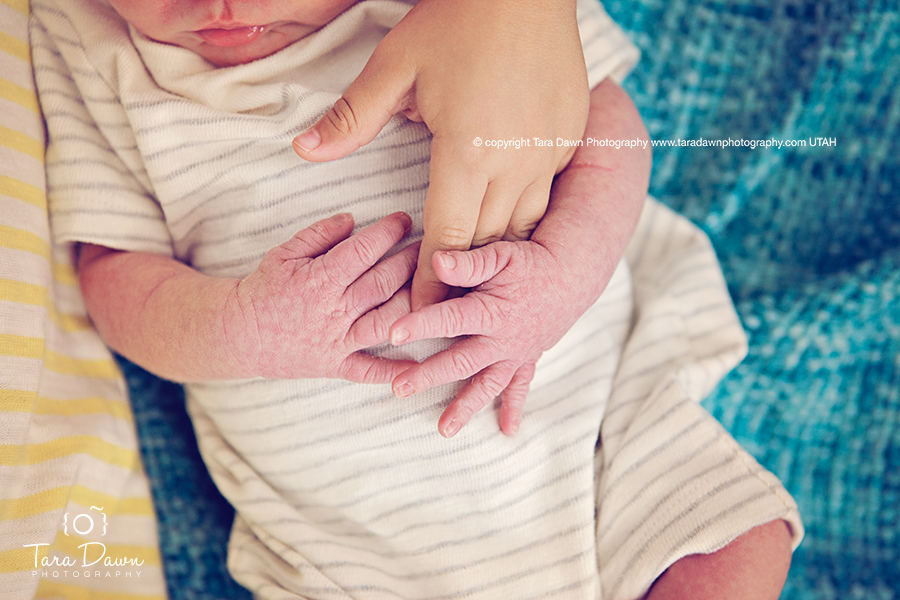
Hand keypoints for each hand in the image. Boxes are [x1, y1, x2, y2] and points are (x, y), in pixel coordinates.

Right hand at [225, 212, 419, 381]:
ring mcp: (337, 341)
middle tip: (430, 247)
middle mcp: (333, 311)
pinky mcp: (336, 365)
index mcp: (319, 280)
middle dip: (410, 262)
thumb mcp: (283, 254)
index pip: (363, 251)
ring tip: (432, 288)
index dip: (388, 232)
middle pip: (384, 284)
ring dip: (414, 304)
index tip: (405, 219)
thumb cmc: (263, 290)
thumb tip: (352, 218)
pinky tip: (419, 363)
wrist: (237, 335)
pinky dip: (394, 370)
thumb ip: (318, 234)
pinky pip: (368, 370)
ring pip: (386, 322)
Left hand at [292, 0, 588, 309]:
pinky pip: (546, 197)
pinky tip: (507, 226)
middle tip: (441, 313)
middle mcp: (515, 164)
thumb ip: (353, 118)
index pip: (447, 240)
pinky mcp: (568, 140)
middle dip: (462, 281)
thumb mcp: (396, 64)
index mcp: (468, 153)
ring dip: (495, 254)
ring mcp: (549, 153)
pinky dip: (523, 219)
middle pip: (487, 243)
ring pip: (522, 227)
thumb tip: (304, 150)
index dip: (430, 283)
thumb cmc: (458, 19)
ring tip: (475, 281)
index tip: (417, 317)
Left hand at [384, 79, 652, 437]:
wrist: (569, 276)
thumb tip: (436, 258)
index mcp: (491, 310)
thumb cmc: (530, 262)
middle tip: (398, 388)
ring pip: (487, 384)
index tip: (393, 334)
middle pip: (461, 361)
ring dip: (465, 407)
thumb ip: (469, 261)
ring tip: (444, 429)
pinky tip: (507, 431)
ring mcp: (514, 354)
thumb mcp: (502, 254)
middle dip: (429, 376)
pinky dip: (514, 409)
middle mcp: (502, 339)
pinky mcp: (525, 360)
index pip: (451, 319)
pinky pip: (520, 388)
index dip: (422, 324)